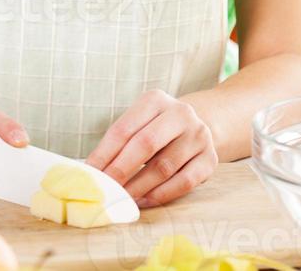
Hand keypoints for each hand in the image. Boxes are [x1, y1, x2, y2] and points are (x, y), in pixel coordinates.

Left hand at [83, 89, 217, 207]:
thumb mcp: (141, 122)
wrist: (198, 127)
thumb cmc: (158, 128)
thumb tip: (91, 169)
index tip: (89, 173)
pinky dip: (161, 195)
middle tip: (105, 189)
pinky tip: (144, 201)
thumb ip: (120, 141)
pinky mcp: (210, 159)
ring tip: (121, 198)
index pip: (124, 128)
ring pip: (164, 166)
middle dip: (121, 170)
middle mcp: (180, 113)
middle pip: (145, 144)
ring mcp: (198, 135)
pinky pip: (184, 182)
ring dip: (139, 187)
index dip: (104, 153)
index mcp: (155, 99)